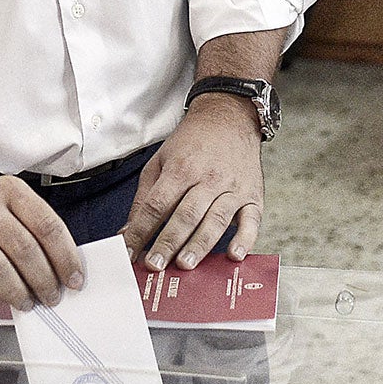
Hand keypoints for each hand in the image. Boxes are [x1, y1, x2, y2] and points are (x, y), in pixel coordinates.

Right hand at [0, 176, 82, 314]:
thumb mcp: (8, 207)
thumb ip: (33, 231)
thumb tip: (63, 271)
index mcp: (8, 191)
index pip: (46, 224)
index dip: (65, 256)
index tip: (74, 279)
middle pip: (23, 247)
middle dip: (43, 279)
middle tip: (51, 297)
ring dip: (16, 292)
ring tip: (26, 303)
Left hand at [120, 94, 263, 271]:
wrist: (229, 118)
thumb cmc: (192, 143)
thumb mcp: (160, 161)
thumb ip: (145, 198)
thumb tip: (129, 232)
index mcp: (181, 169)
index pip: (157, 205)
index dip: (142, 230)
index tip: (130, 252)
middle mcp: (207, 179)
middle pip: (185, 215)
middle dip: (168, 242)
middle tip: (155, 265)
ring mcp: (232, 188)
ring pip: (215, 220)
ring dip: (200, 245)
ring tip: (185, 265)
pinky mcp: (253, 197)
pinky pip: (251, 221)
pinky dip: (244, 240)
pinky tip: (234, 255)